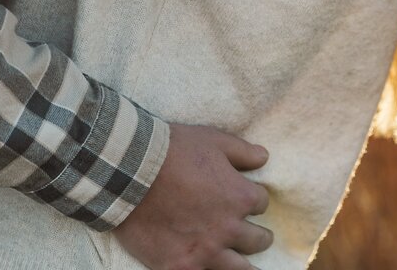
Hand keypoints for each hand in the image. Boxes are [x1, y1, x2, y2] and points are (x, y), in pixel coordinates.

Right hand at [115, 123, 272, 269]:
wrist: (131, 172)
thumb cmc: (174, 151)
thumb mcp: (212, 140)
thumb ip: (242, 152)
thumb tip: (264, 158)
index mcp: (239, 197)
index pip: (260, 203)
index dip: (253, 198)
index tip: (244, 197)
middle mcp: (228, 229)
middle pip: (258, 240)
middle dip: (258, 235)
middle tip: (255, 236)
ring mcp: (205, 252)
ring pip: (241, 269)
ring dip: (245, 264)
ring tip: (246, 265)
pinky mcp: (181, 267)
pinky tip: (211, 268)